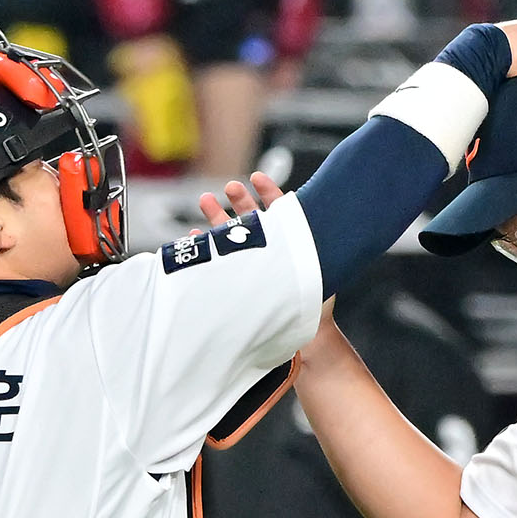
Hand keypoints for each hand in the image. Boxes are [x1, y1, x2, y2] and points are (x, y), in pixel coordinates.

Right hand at [196, 175, 342, 365]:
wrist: (308, 339)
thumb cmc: (318, 305)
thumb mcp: (319, 271)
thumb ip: (311, 248)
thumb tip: (307, 217)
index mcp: (291, 241)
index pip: (281, 210)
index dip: (269, 193)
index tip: (257, 178)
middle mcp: (271, 249)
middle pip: (253, 218)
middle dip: (240, 201)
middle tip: (230, 188)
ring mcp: (253, 264)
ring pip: (233, 235)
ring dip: (217, 217)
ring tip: (205, 201)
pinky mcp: (241, 280)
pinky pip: (222, 261)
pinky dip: (209, 249)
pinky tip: (196, 237)